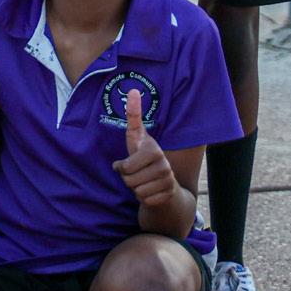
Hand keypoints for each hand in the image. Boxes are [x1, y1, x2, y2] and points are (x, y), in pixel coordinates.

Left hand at [112, 89, 175, 204]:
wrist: (165, 182)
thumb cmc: (144, 157)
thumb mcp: (136, 137)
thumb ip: (133, 115)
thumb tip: (133, 90)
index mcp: (153, 150)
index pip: (126, 167)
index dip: (121, 168)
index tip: (128, 163)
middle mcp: (164, 164)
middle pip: (129, 180)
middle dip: (128, 179)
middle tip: (137, 173)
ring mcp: (168, 180)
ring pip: (136, 191)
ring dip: (136, 189)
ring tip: (144, 180)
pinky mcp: (169, 195)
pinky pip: (145, 200)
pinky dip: (144, 198)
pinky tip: (151, 190)